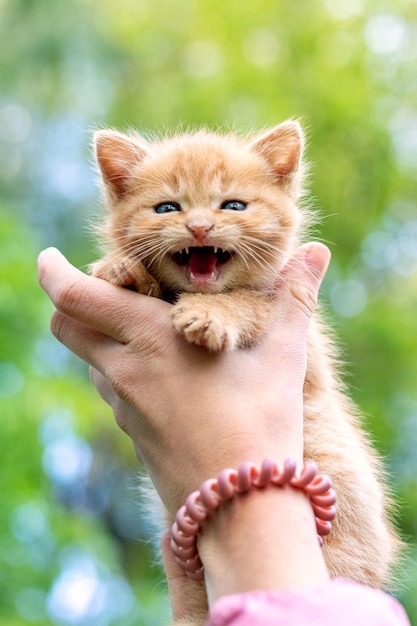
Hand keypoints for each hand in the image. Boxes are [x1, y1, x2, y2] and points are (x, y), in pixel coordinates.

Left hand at [38, 243, 329, 515]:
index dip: (53, 272)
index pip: (75, 298)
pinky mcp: (133, 432)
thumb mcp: (284, 357)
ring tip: (140, 324)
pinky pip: (112, 389)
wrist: (241, 509)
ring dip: (99, 335)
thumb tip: (318, 252)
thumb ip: (295, 298)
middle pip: (66, 327)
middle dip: (68, 301)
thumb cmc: (264, 425)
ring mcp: (125, 406)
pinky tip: (160, 371)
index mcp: (151, 339)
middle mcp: (126, 370)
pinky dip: (120, 368)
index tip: (48, 256)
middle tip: (100, 285)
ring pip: (89, 359)